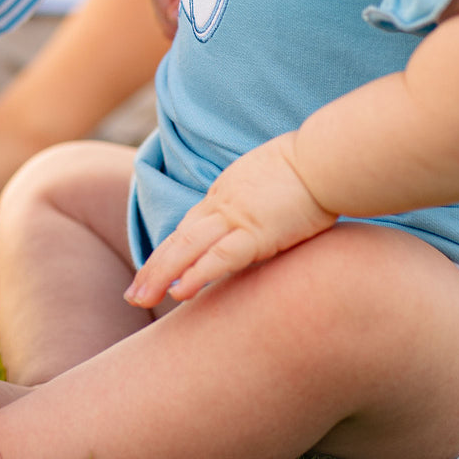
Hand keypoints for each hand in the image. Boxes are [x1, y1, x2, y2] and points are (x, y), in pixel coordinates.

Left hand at [124, 134, 335, 306]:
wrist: (328, 159)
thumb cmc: (314, 170)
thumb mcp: (277, 184)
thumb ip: (264, 202)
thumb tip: (270, 217)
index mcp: (228, 193)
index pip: (190, 226)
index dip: (169, 251)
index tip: (153, 271)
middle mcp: (223, 204)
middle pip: (179, 238)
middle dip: (153, 267)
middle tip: (131, 295)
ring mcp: (237, 217)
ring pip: (187, 246)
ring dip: (160, 274)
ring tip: (138, 299)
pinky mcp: (258, 232)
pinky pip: (220, 256)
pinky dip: (196, 273)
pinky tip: (179, 292)